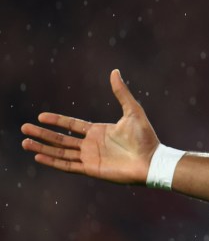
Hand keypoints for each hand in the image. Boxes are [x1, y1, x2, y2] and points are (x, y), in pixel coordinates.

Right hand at [21, 69, 159, 184]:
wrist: (151, 160)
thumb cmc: (145, 137)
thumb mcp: (132, 110)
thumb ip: (121, 92)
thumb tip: (115, 71)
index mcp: (98, 131)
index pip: (71, 125)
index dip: (56, 120)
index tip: (40, 116)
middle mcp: (91, 144)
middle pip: (61, 138)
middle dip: (42, 133)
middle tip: (24, 127)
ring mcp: (89, 157)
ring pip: (60, 151)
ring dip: (42, 147)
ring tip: (25, 142)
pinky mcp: (90, 169)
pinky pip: (67, 165)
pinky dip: (52, 161)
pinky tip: (39, 156)